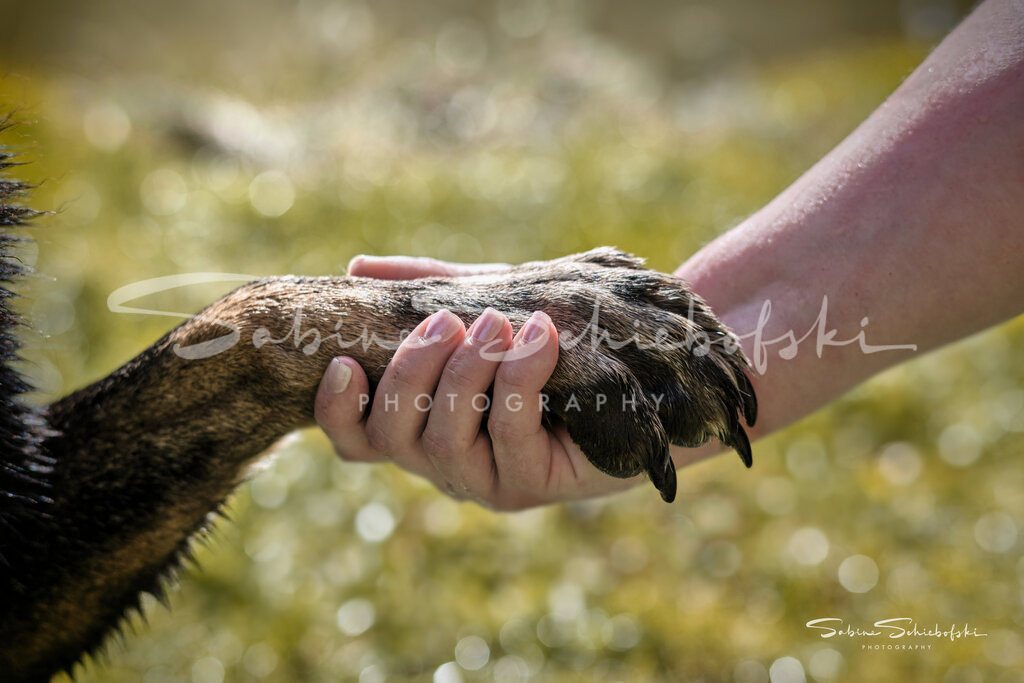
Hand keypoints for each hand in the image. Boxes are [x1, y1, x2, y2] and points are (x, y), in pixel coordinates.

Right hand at [313, 256, 641, 509]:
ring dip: (467, 371)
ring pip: (444, 438)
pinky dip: (519, 376)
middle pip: (392, 434)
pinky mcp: (536, 485)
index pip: (357, 440)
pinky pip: (508, 433)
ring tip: (501, 323)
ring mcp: (489, 481)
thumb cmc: (554, 333)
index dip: (337, 410)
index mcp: (423, 425)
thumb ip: (429, 288)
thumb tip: (358, 267)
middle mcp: (446, 461)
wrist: (643, 360)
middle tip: (449, 321)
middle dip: (413, 370)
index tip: (342, 361)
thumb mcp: (487, 300)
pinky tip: (542, 337)